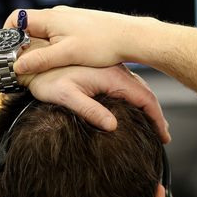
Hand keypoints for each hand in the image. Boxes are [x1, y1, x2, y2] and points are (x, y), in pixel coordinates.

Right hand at [4, 6, 152, 74]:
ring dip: (39, 46)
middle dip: (24, 44)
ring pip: (43, 32)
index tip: (9, 52)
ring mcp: (68, 19)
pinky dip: (53, 46)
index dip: (7, 34)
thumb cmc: (101, 44)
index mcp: (50, 17)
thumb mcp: (68, 54)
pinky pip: (57, 35)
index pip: (16, 18)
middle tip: (24, 63)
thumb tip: (18, 65)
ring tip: (43, 65)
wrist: (130, 37)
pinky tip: (63, 60)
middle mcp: (57, 14)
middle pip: (28, 26)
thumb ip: (42, 59)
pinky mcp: (78, 26)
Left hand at [22, 64, 170, 143]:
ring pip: (137, 88)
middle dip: (156, 114)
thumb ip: (89, 110)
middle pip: (144, 93)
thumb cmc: (46, 79)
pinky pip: (128, 85)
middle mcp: (115, 70)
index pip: (144, 98)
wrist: (32, 60)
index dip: (156, 118)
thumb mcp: (66, 96)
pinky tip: (135, 108)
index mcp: (111, 76)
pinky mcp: (103, 71)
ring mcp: (111, 69)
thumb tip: (112, 126)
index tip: (163, 136)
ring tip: (154, 124)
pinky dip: (137, 99)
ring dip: (148, 106)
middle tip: (163, 135)